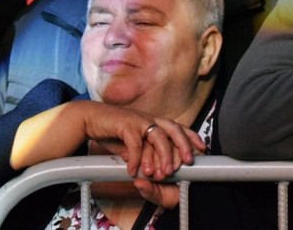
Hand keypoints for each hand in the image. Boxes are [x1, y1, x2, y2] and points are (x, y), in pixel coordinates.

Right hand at [84, 106, 204, 179]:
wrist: (90, 119)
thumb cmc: (113, 131)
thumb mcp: (133, 143)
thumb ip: (144, 152)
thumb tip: (153, 168)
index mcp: (154, 121)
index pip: (178, 127)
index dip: (191, 136)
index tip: (203, 148)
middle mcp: (149, 118)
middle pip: (173, 129)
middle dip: (183, 145)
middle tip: (188, 162)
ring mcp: (138, 120)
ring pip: (158, 136)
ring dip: (162, 156)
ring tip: (162, 173)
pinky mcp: (125, 124)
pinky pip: (134, 144)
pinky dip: (135, 159)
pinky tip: (133, 172)